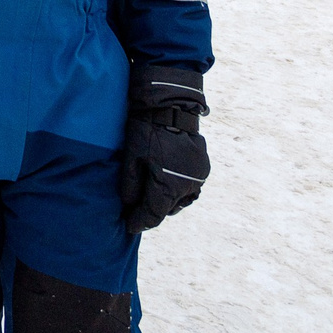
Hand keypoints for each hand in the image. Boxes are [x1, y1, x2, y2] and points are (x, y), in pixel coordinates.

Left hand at [119, 64, 210, 233]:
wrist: (171, 106)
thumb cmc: (146, 130)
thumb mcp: (132, 158)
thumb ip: (130, 187)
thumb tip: (129, 205)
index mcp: (169, 187)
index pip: (153, 215)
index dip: (139, 223)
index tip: (129, 227)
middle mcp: (188, 186)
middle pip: (167, 209)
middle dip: (151, 212)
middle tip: (134, 211)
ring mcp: (198, 177)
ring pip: (181, 200)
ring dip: (166, 202)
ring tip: (150, 198)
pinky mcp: (203, 167)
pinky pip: (190, 187)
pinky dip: (178, 190)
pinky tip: (167, 185)